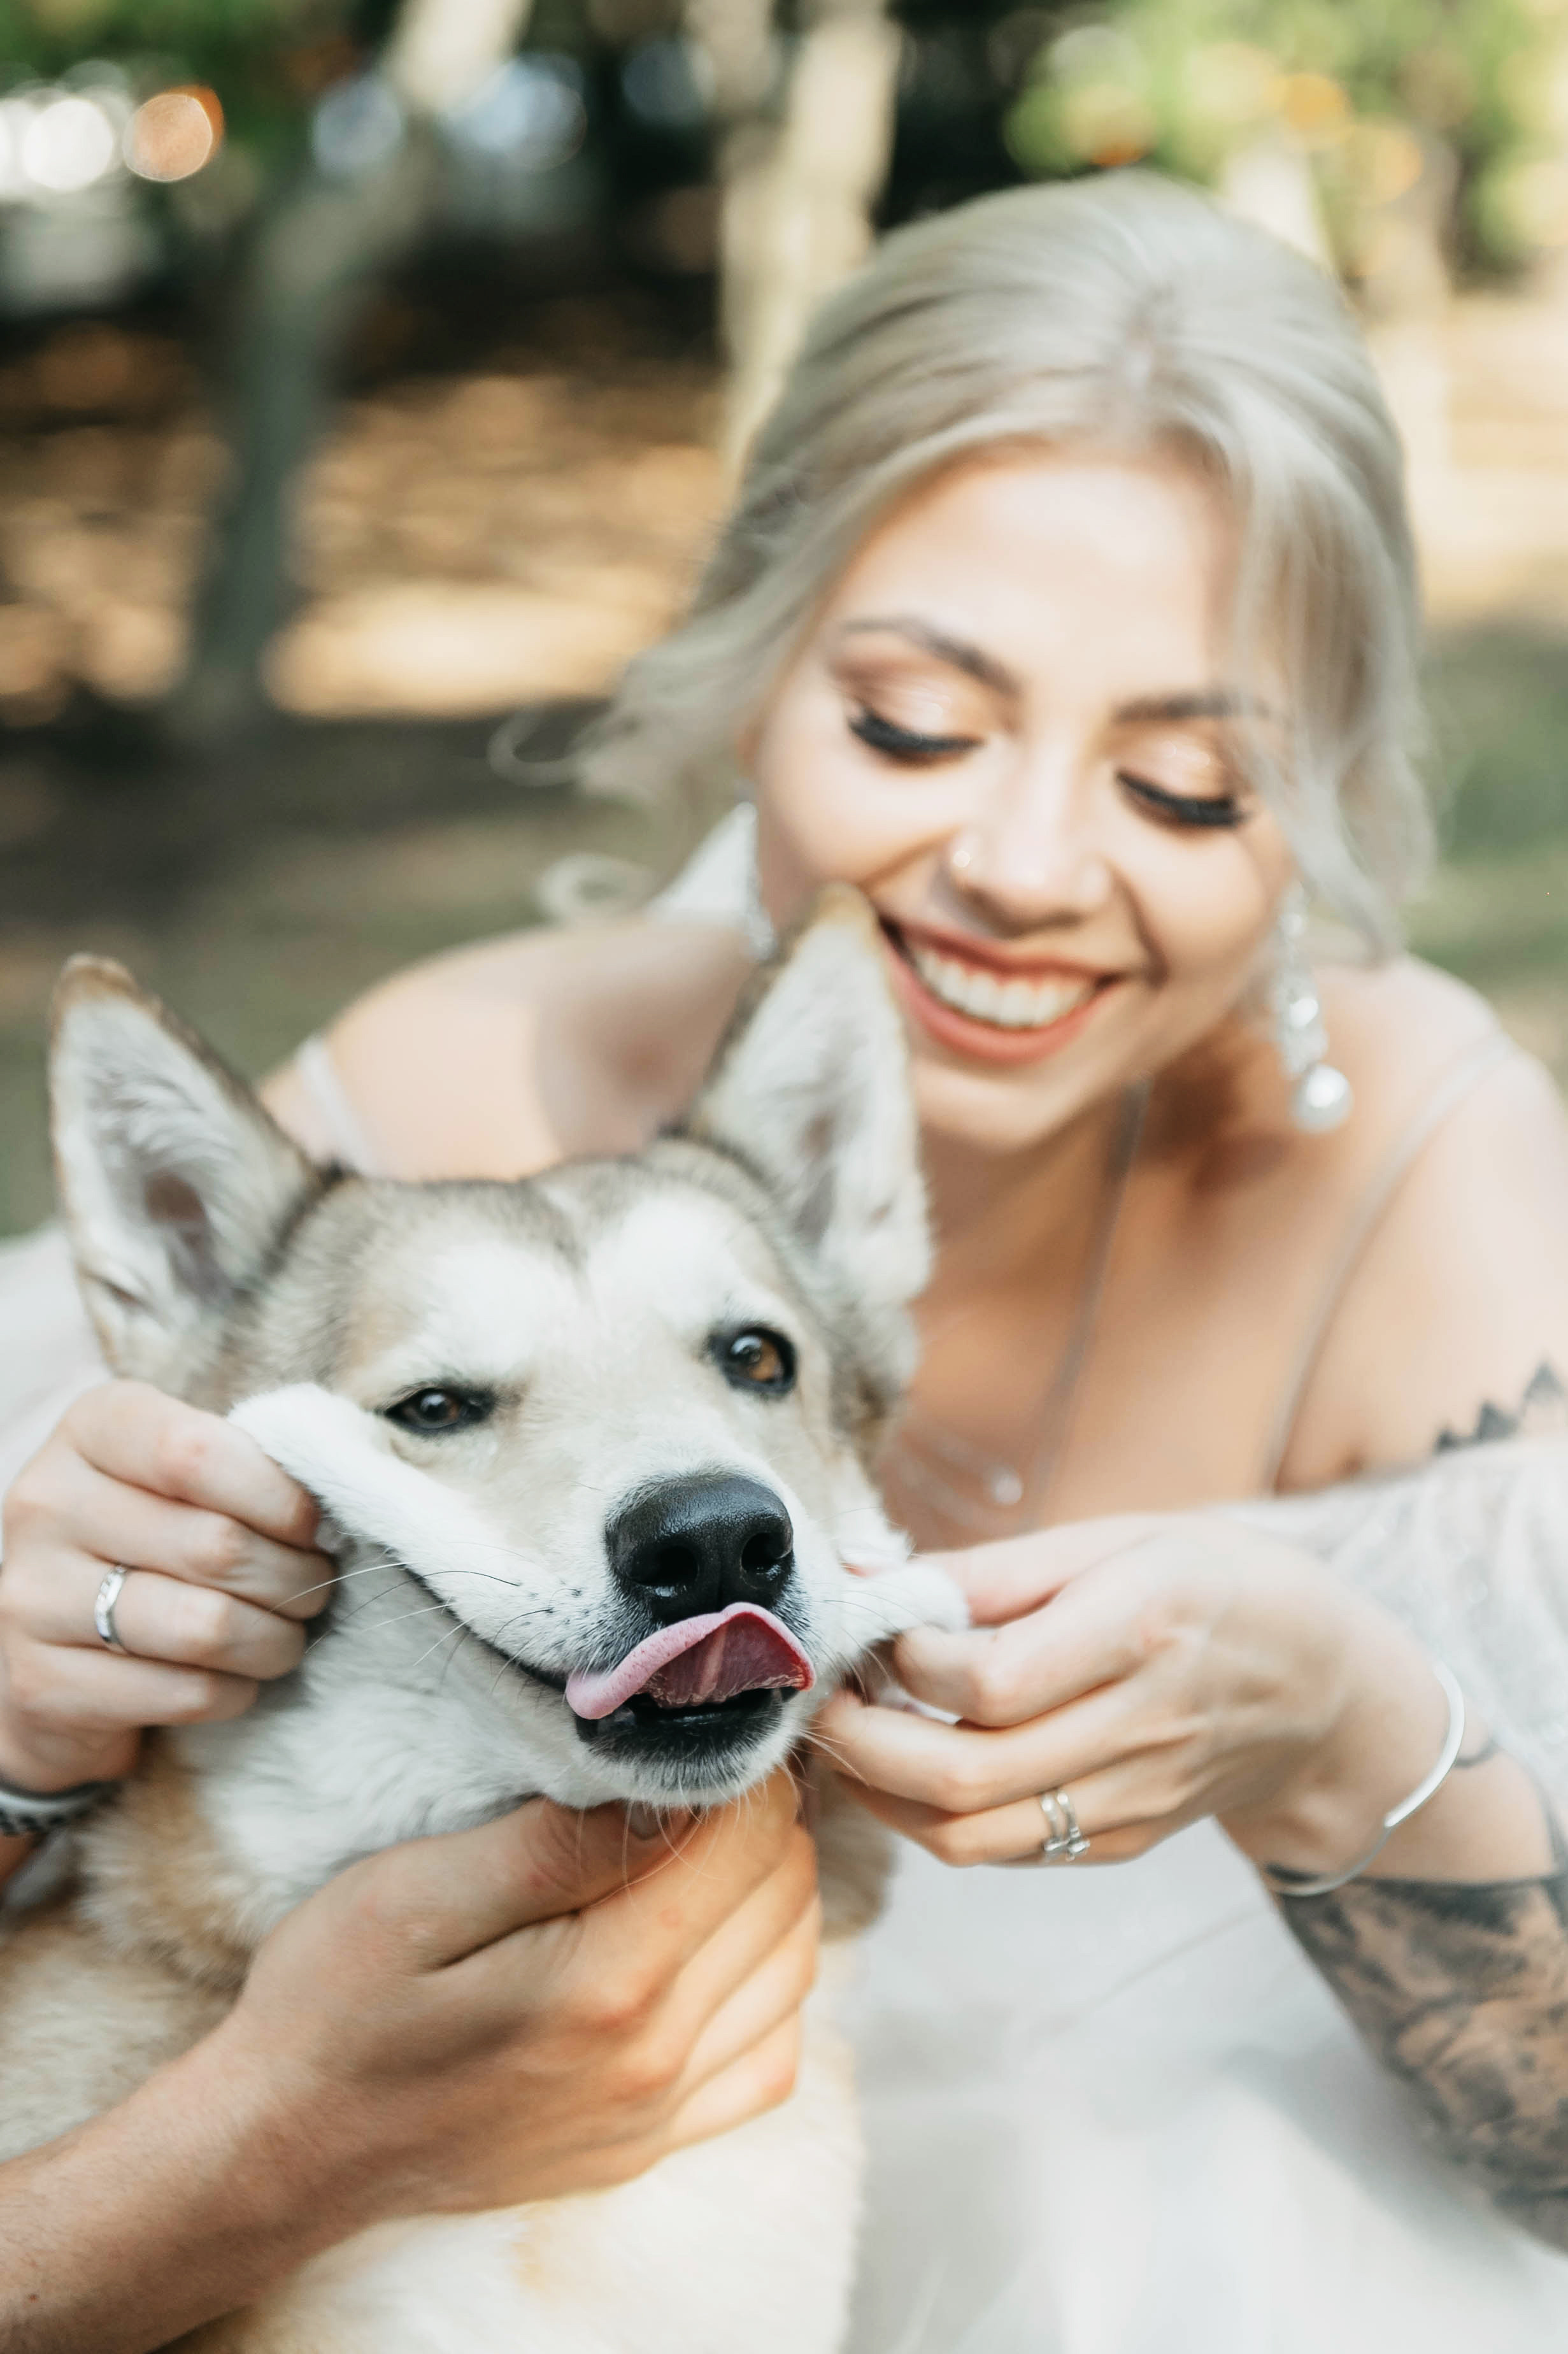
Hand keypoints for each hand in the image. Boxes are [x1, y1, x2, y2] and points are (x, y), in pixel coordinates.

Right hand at [0, 1382, 330, 1792]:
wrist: (50, 1639)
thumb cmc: (149, 1536)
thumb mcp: (182, 1474)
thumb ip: (246, 1464)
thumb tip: (338, 1492)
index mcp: (92, 1429)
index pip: (196, 1451)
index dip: (279, 1495)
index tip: (315, 1525)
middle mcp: (47, 1504)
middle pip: (216, 1545)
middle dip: (294, 1576)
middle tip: (313, 1587)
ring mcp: (34, 1596)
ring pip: (204, 1626)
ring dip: (274, 1640)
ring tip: (285, 1635)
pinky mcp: (44, 1683)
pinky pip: (183, 1691)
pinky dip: (234, 1691)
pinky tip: (236, 1677)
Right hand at [208, 1770, 818, 2227]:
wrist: (287, 2148)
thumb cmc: (337, 2000)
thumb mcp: (417, 1893)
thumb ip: (553, 1845)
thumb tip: (666, 1787)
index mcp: (605, 1983)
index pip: (747, 1839)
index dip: (744, 1765)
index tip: (707, 1722)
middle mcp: (652, 2058)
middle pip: (783, 1895)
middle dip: (768, 1815)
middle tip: (716, 1764)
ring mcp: (656, 2114)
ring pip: (792, 1968)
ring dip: (778, 1888)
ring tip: (721, 1836)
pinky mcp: (647, 2145)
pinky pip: (771, 2056)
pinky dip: (769, 1984)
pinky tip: (718, 1942)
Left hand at [815, 1514, 1448, 1876]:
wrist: (1327, 1688)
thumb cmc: (1215, 1586)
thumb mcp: (1121, 1538)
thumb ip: (995, 1569)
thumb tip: (875, 1578)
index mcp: (1140, 1631)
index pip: (988, 1680)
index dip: (904, 1660)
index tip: (873, 1624)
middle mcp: (1138, 1728)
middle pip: (962, 1775)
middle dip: (861, 1741)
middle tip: (822, 1692)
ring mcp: (1132, 1799)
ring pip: (967, 1835)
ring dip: (880, 1793)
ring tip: (847, 1733)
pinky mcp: (1122, 1840)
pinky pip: (1002, 1849)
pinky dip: (931, 1817)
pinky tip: (903, 1765)